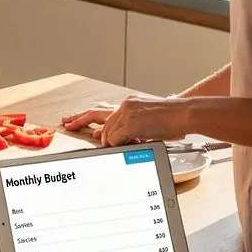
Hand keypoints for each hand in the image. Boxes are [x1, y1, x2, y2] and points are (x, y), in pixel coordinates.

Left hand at [62, 95, 186, 145]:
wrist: (184, 114)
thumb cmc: (173, 122)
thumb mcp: (150, 123)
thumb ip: (133, 129)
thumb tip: (118, 141)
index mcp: (130, 104)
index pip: (103, 110)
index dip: (87, 116)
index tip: (75, 119)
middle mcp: (125, 105)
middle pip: (95, 115)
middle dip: (79, 120)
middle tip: (66, 124)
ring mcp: (126, 113)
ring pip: (106, 132)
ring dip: (108, 142)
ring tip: (116, 147)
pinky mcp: (129, 123)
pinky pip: (114, 139)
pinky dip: (116, 145)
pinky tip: (122, 147)